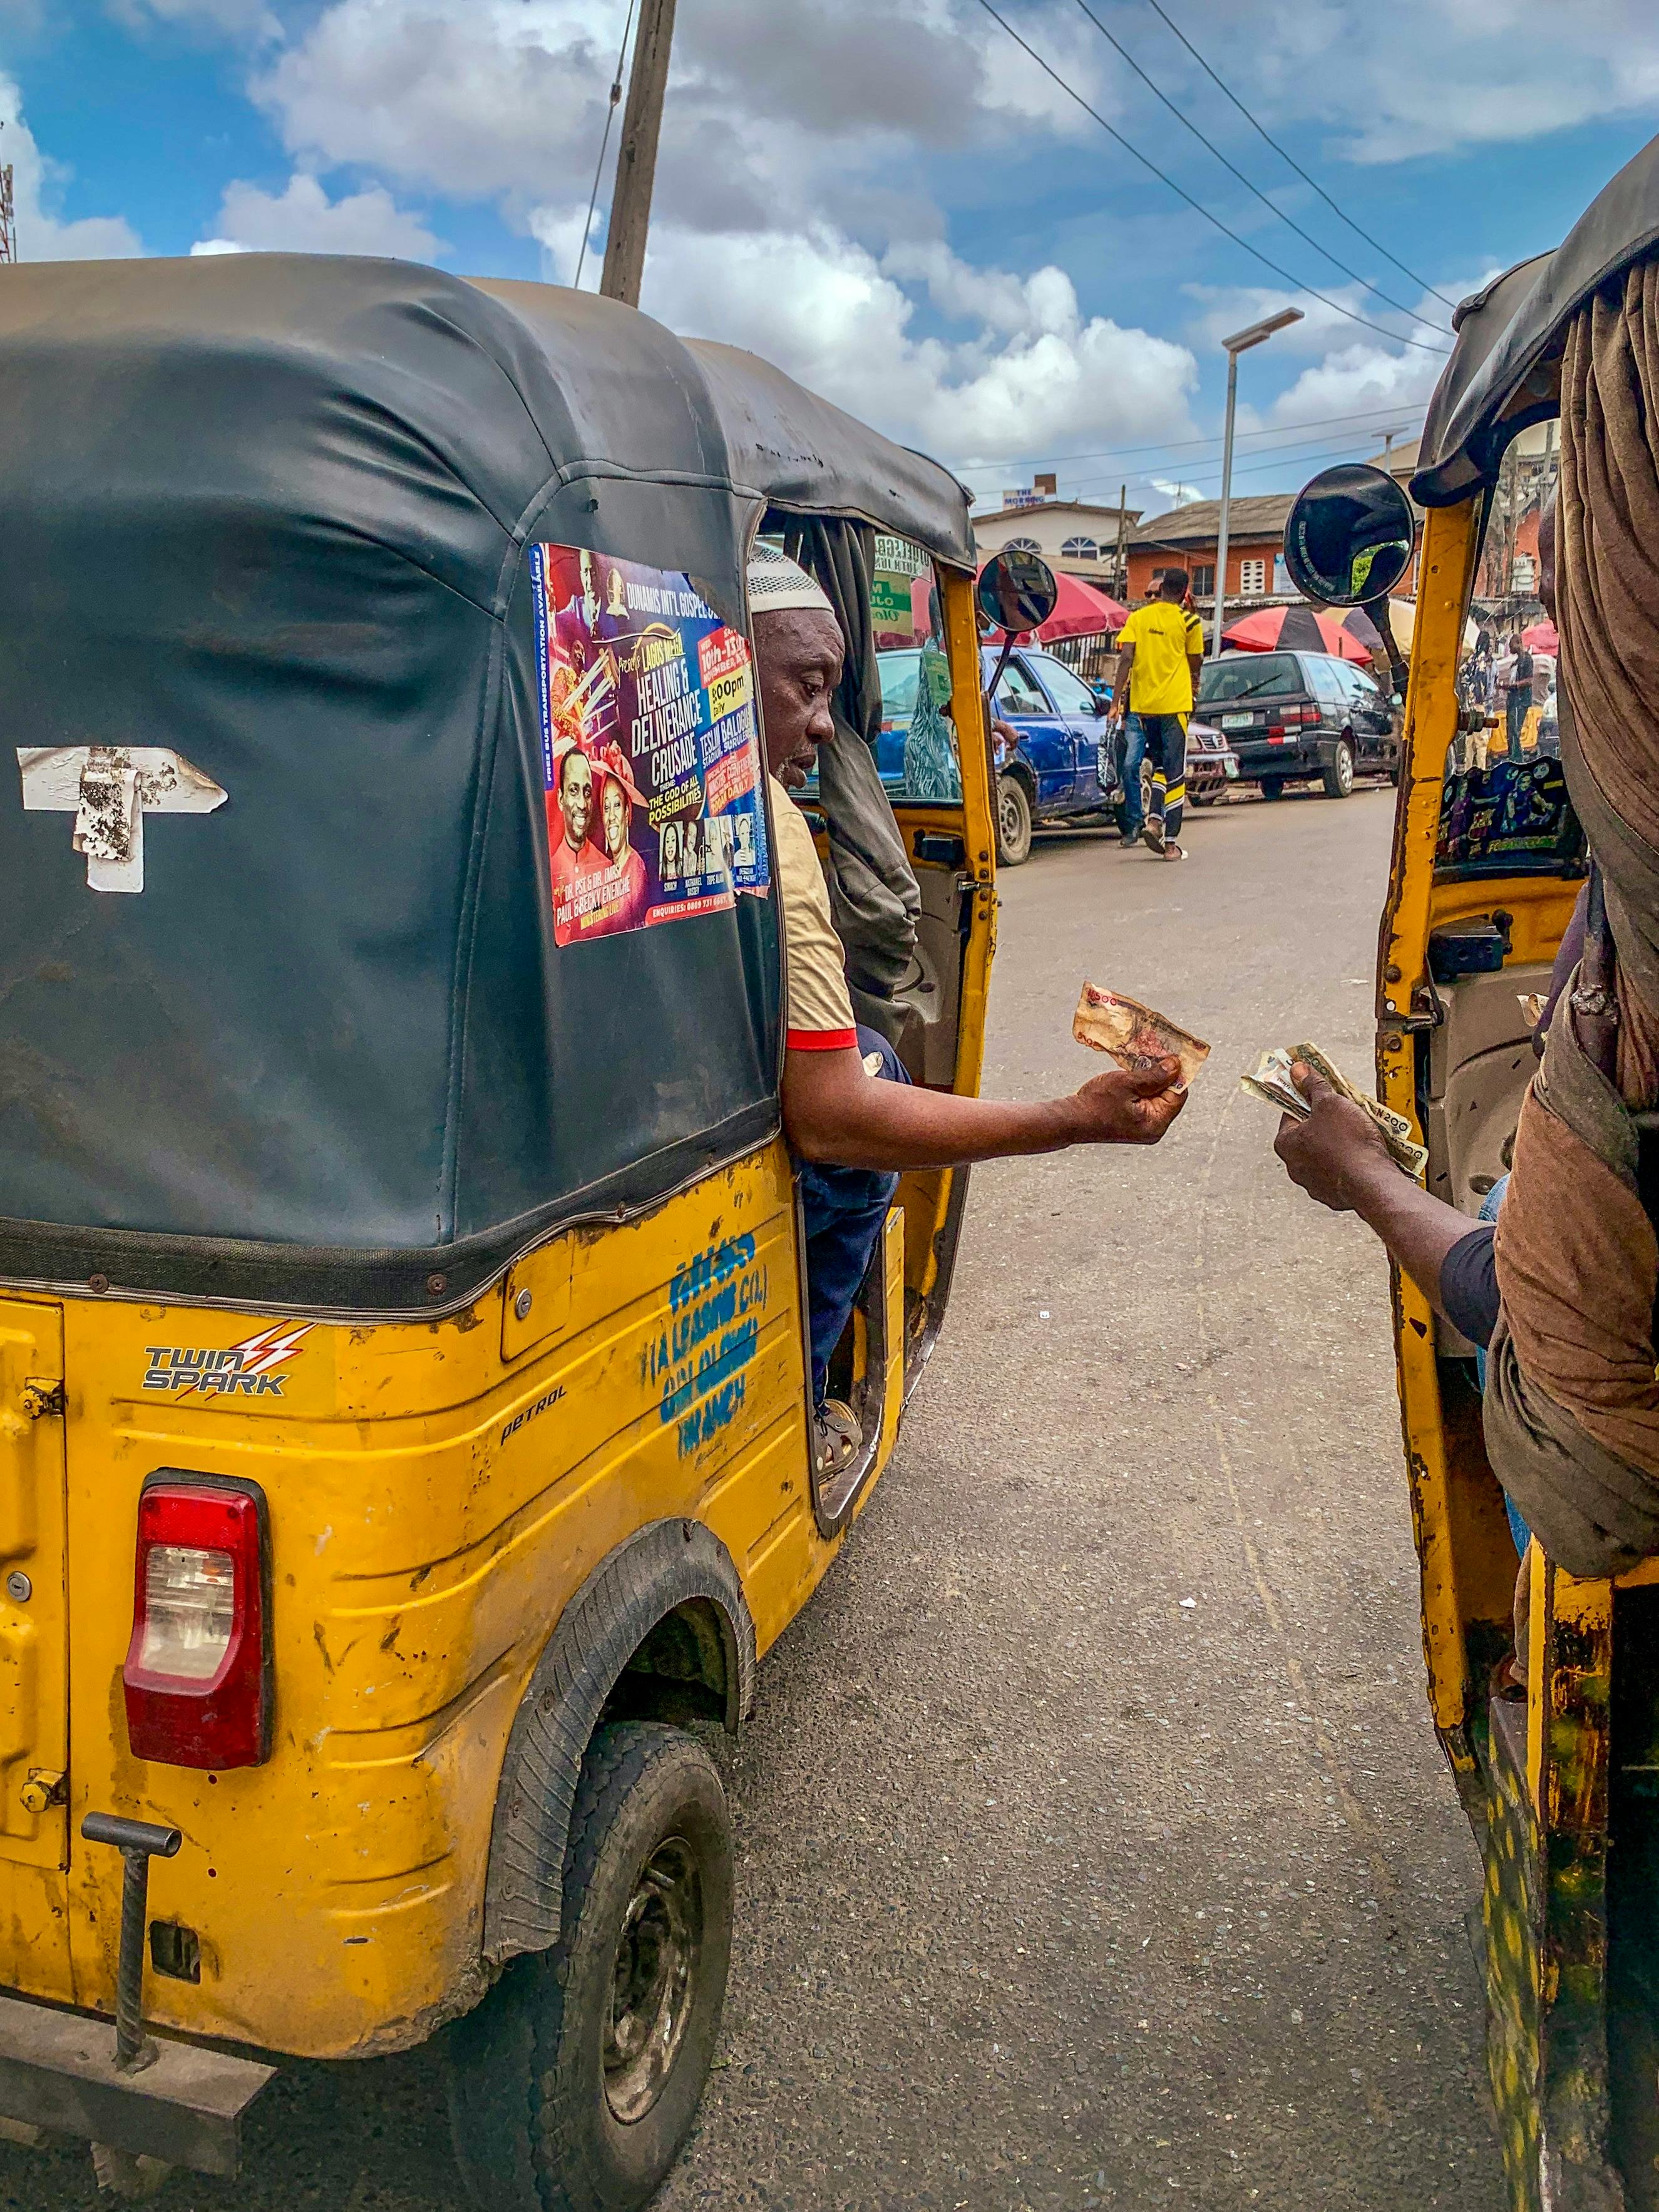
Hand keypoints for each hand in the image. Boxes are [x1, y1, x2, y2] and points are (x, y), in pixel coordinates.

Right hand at [1063, 1057, 1186, 1144]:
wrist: (1071, 1119)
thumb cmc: (1096, 1103)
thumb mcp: (1127, 1084)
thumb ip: (1154, 1076)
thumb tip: (1175, 1066)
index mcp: (1155, 1123)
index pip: (1178, 1094)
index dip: (1176, 1074)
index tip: (1171, 1055)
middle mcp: (1153, 1128)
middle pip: (1168, 1095)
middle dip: (1162, 1074)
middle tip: (1155, 1053)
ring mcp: (1143, 1126)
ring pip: (1156, 1096)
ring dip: (1150, 1078)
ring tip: (1141, 1062)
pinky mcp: (1133, 1121)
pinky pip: (1144, 1100)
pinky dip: (1141, 1086)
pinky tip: (1133, 1073)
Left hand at [1273, 1064, 1392, 1211]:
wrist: (1371, 1181)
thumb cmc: (1347, 1142)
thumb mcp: (1330, 1103)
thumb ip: (1313, 1085)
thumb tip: (1298, 1070)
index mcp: (1285, 1143)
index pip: (1290, 1112)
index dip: (1306, 1098)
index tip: (1319, 1091)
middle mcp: (1294, 1166)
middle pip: (1307, 1134)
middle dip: (1324, 1121)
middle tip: (1342, 1110)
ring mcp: (1313, 1183)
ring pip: (1323, 1154)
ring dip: (1337, 1141)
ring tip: (1356, 1131)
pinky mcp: (1333, 1195)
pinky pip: (1338, 1171)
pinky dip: (1347, 1161)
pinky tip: (1360, 1152)